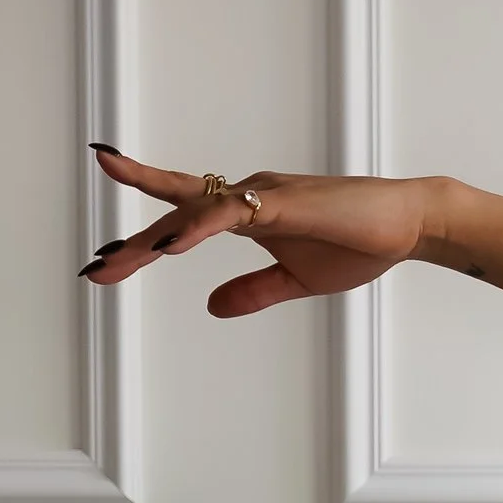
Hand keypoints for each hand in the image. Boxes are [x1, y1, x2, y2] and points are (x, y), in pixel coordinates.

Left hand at [80, 151, 431, 318]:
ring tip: (113, 262)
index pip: (182, 216)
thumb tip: (211, 307)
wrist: (408, 225)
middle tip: (94, 270)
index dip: (144, 235)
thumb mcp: (296, 280)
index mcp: (248, 213)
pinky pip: (228, 212)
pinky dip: (195, 225)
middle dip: (133, 244)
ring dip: (151, 239)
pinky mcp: (282, 202)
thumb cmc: (360, 243)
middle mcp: (247, 196)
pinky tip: (170, 244)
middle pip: (174, 213)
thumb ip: (253, 291)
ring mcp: (263, 195)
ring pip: (191, 211)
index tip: (106, 260)